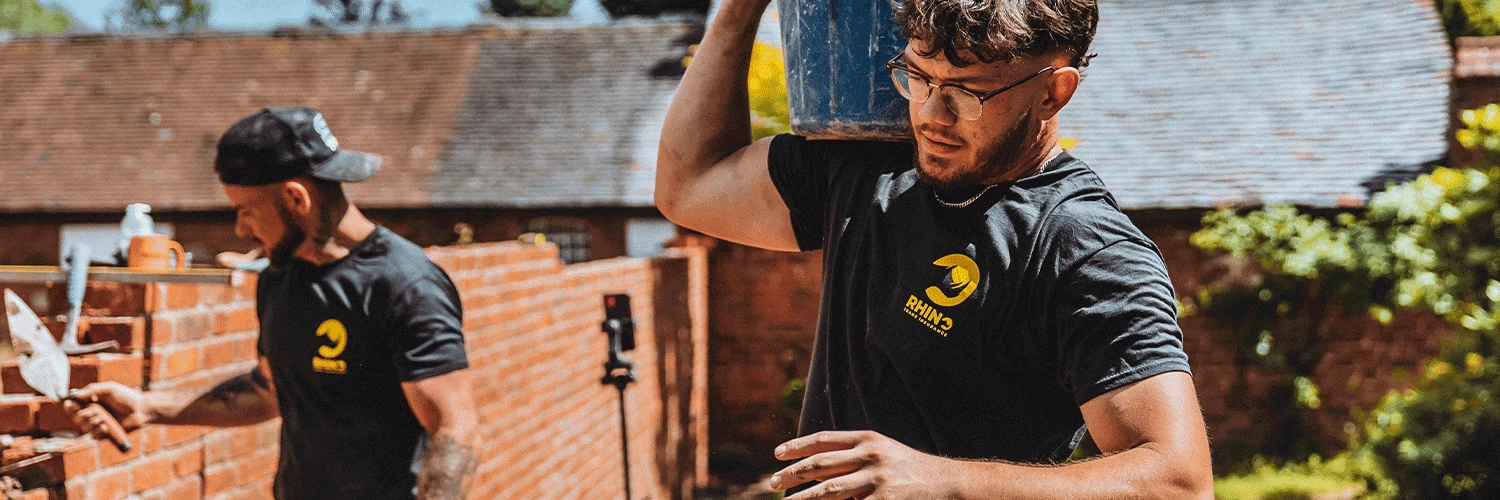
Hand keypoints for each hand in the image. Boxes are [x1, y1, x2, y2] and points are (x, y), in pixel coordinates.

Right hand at [63, 382, 149, 437]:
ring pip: (83, 428)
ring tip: (103, 419)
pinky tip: (105, 427)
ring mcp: (97, 424)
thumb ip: (92, 390)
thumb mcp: (109, 389)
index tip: (74, 406)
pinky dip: (97, 432)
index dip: (70, 407)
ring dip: (91, 423)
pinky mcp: (104, 433)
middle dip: (83, 415)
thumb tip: (74, 395)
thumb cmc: (126, 396)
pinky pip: (94, 436)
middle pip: (75, 418)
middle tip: (96, 411)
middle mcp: (90, 413)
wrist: (141, 409)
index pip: (71, 406)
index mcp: (89, 401)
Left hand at [770, 430, 957, 499]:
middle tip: (773, 483)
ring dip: (802, 499)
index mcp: (868, 439)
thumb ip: (853, 454)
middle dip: (792, 475)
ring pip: (828, 491)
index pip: (824, 440)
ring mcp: (876, 481)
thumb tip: (815, 465)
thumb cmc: (909, 470)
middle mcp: (870, 456)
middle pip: (820, 464)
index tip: (777, 455)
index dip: (798, 447)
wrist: (949, 484)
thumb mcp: (883, 452)